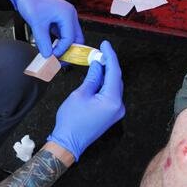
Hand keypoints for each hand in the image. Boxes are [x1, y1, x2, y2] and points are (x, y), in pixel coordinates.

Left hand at [7, 0, 82, 57]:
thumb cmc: (32, 0)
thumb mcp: (37, 24)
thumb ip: (43, 42)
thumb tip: (48, 56)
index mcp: (67, 15)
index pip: (70, 39)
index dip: (61, 51)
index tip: (52, 58)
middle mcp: (69, 16)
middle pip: (76, 39)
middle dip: (69, 51)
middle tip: (59, 61)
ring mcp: (65, 17)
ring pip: (69, 37)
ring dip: (63, 47)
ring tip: (54, 56)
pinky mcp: (59, 19)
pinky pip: (62, 34)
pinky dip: (58, 42)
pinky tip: (50, 47)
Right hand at [47, 41, 124, 159]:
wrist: (68, 143)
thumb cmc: (72, 120)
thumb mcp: (80, 94)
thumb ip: (92, 77)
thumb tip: (98, 64)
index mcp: (112, 100)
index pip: (114, 72)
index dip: (110, 56)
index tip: (105, 44)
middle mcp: (118, 106)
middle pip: (116, 79)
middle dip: (109, 64)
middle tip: (100, 50)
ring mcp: (116, 112)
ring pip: (114, 86)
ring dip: (107, 74)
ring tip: (98, 60)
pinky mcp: (111, 114)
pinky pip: (111, 94)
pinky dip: (106, 84)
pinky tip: (99, 76)